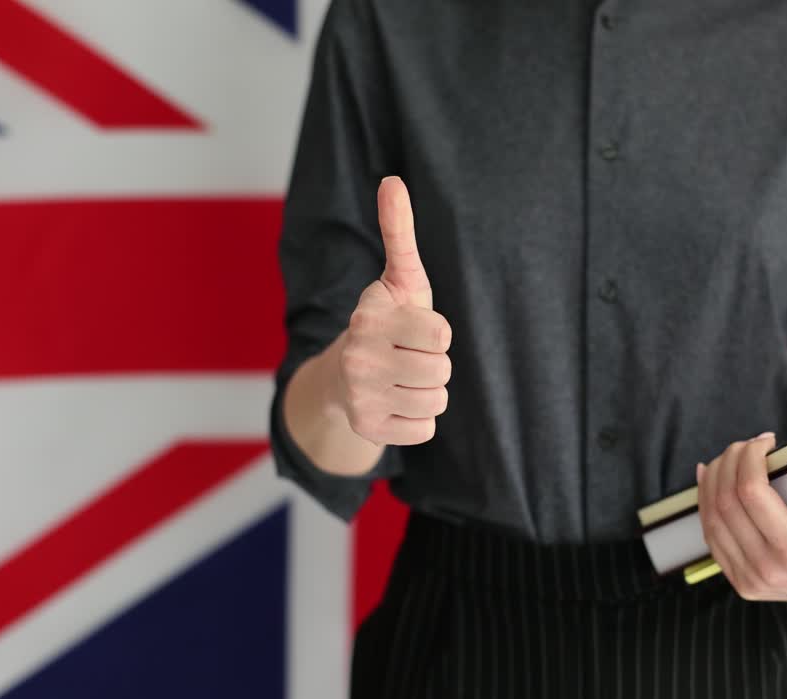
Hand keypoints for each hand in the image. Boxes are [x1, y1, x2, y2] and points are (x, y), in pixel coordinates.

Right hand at [334, 176, 451, 445]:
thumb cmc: (388, 320)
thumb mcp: (399, 277)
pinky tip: (397, 402)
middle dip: (435, 364)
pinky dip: (419, 419)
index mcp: (369, 317)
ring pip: (436, 401)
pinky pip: (424, 429)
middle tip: (411, 357)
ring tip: (405, 378)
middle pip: (441, 371)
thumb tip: (392, 181)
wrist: (344, 374)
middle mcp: (358, 357)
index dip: (437, 333)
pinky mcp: (367, 428)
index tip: (416, 328)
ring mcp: (360, 395)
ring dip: (429, 391)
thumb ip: (399, 231)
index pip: (442, 336)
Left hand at [696, 433, 786, 607]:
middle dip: (730, 462)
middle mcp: (765, 570)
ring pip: (712, 517)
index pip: (753, 495)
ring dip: (714, 478)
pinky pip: (709, 534)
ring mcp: (747, 578)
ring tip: (730, 455)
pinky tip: (709, 475)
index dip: (749, 460)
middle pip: (726, 502)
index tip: (766, 441)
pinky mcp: (736, 579)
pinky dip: (704, 500)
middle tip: (746, 444)